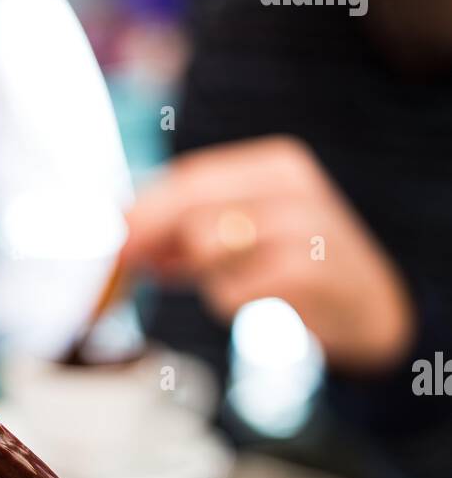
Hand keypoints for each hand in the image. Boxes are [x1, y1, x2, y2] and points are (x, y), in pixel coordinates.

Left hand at [123, 136, 414, 372]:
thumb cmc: (297, 271)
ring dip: (201, 275)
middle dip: (148, 233)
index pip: (191, 177)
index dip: (142, 206)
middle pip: (191, 204)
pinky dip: (230, 302)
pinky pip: (232, 290)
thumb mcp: (245, 240)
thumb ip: (188, 237)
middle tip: (121, 261)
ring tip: (233, 283)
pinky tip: (258, 303)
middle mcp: (290, 186)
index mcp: (273, 166)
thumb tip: (124, 243)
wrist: (371, 311)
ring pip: (206, 243)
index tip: (107, 232)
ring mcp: (301, 225)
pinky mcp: (306, 271)